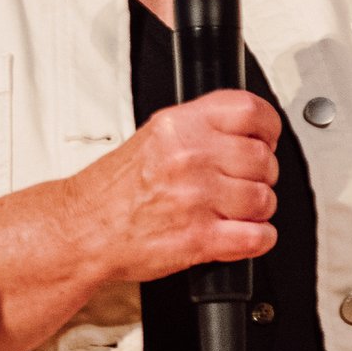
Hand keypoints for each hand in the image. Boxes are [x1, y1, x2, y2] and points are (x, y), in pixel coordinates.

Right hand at [51, 89, 281, 286]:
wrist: (83, 229)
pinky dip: (259, 239)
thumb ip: (198, 128)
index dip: (268, 127)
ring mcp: (196, 198)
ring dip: (258, 209)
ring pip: (264, 199)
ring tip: (238, 210)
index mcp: (180, 126)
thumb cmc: (114, 190)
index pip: (250, 111)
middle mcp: (190, 157)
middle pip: (263, 159)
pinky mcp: (199, 238)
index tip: (266, 139)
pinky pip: (256, 236)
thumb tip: (243, 130)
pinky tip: (245, 234)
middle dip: (261, 174)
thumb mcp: (153, 136)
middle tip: (244, 181)